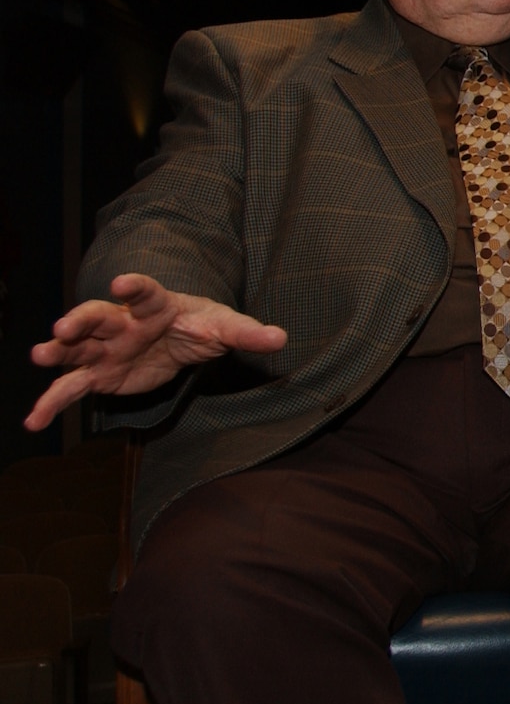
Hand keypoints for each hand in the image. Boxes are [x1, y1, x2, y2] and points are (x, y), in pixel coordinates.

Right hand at [27, 274, 286, 431]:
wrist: (182, 341)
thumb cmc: (201, 327)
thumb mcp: (226, 328)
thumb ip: (248, 333)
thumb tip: (280, 337)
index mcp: (155, 305)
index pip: (144, 293)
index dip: (134, 287)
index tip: (122, 282)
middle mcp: (123, 323)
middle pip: (96, 316)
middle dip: (79, 321)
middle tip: (63, 328)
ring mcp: (106, 348)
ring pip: (76, 348)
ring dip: (56, 352)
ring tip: (40, 356)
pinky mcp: (98, 375)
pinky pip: (71, 388)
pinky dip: (51, 403)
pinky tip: (34, 421)